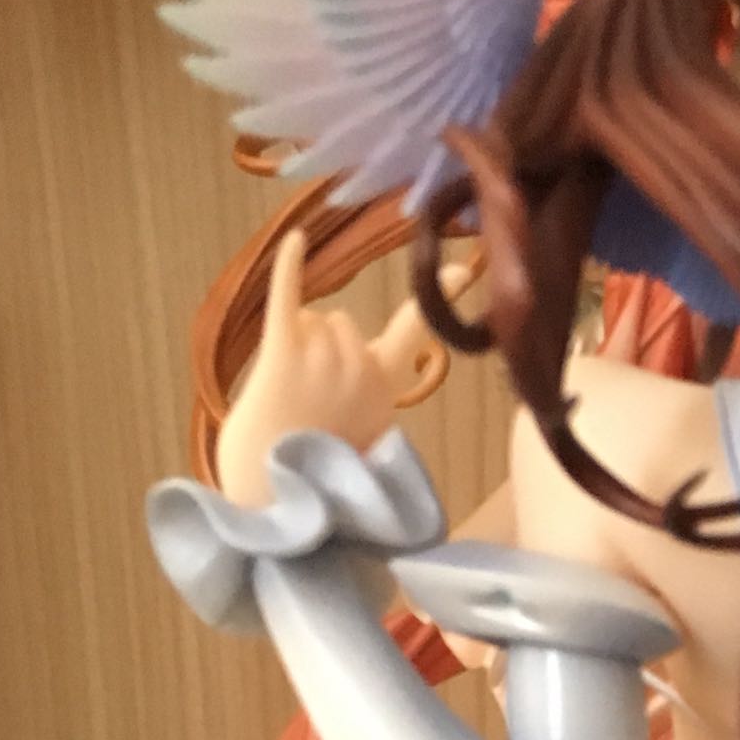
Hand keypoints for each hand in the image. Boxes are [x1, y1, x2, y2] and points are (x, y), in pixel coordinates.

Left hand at [216, 231, 437, 509]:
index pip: (417, 332)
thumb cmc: (311, 473)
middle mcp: (361, 367)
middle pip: (341, 323)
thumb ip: (367, 398)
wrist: (276, 500)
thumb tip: (370, 372)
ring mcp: (324, 359)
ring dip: (296, 345)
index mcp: (383, 388)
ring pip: (313, 320)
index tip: (464, 269)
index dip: (440, 298)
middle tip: (305, 401)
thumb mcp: (360, 437)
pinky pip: (288, 296)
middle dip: (321, 347)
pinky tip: (296, 239)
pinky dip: (289, 265)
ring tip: (286, 396)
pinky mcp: (283, 353)